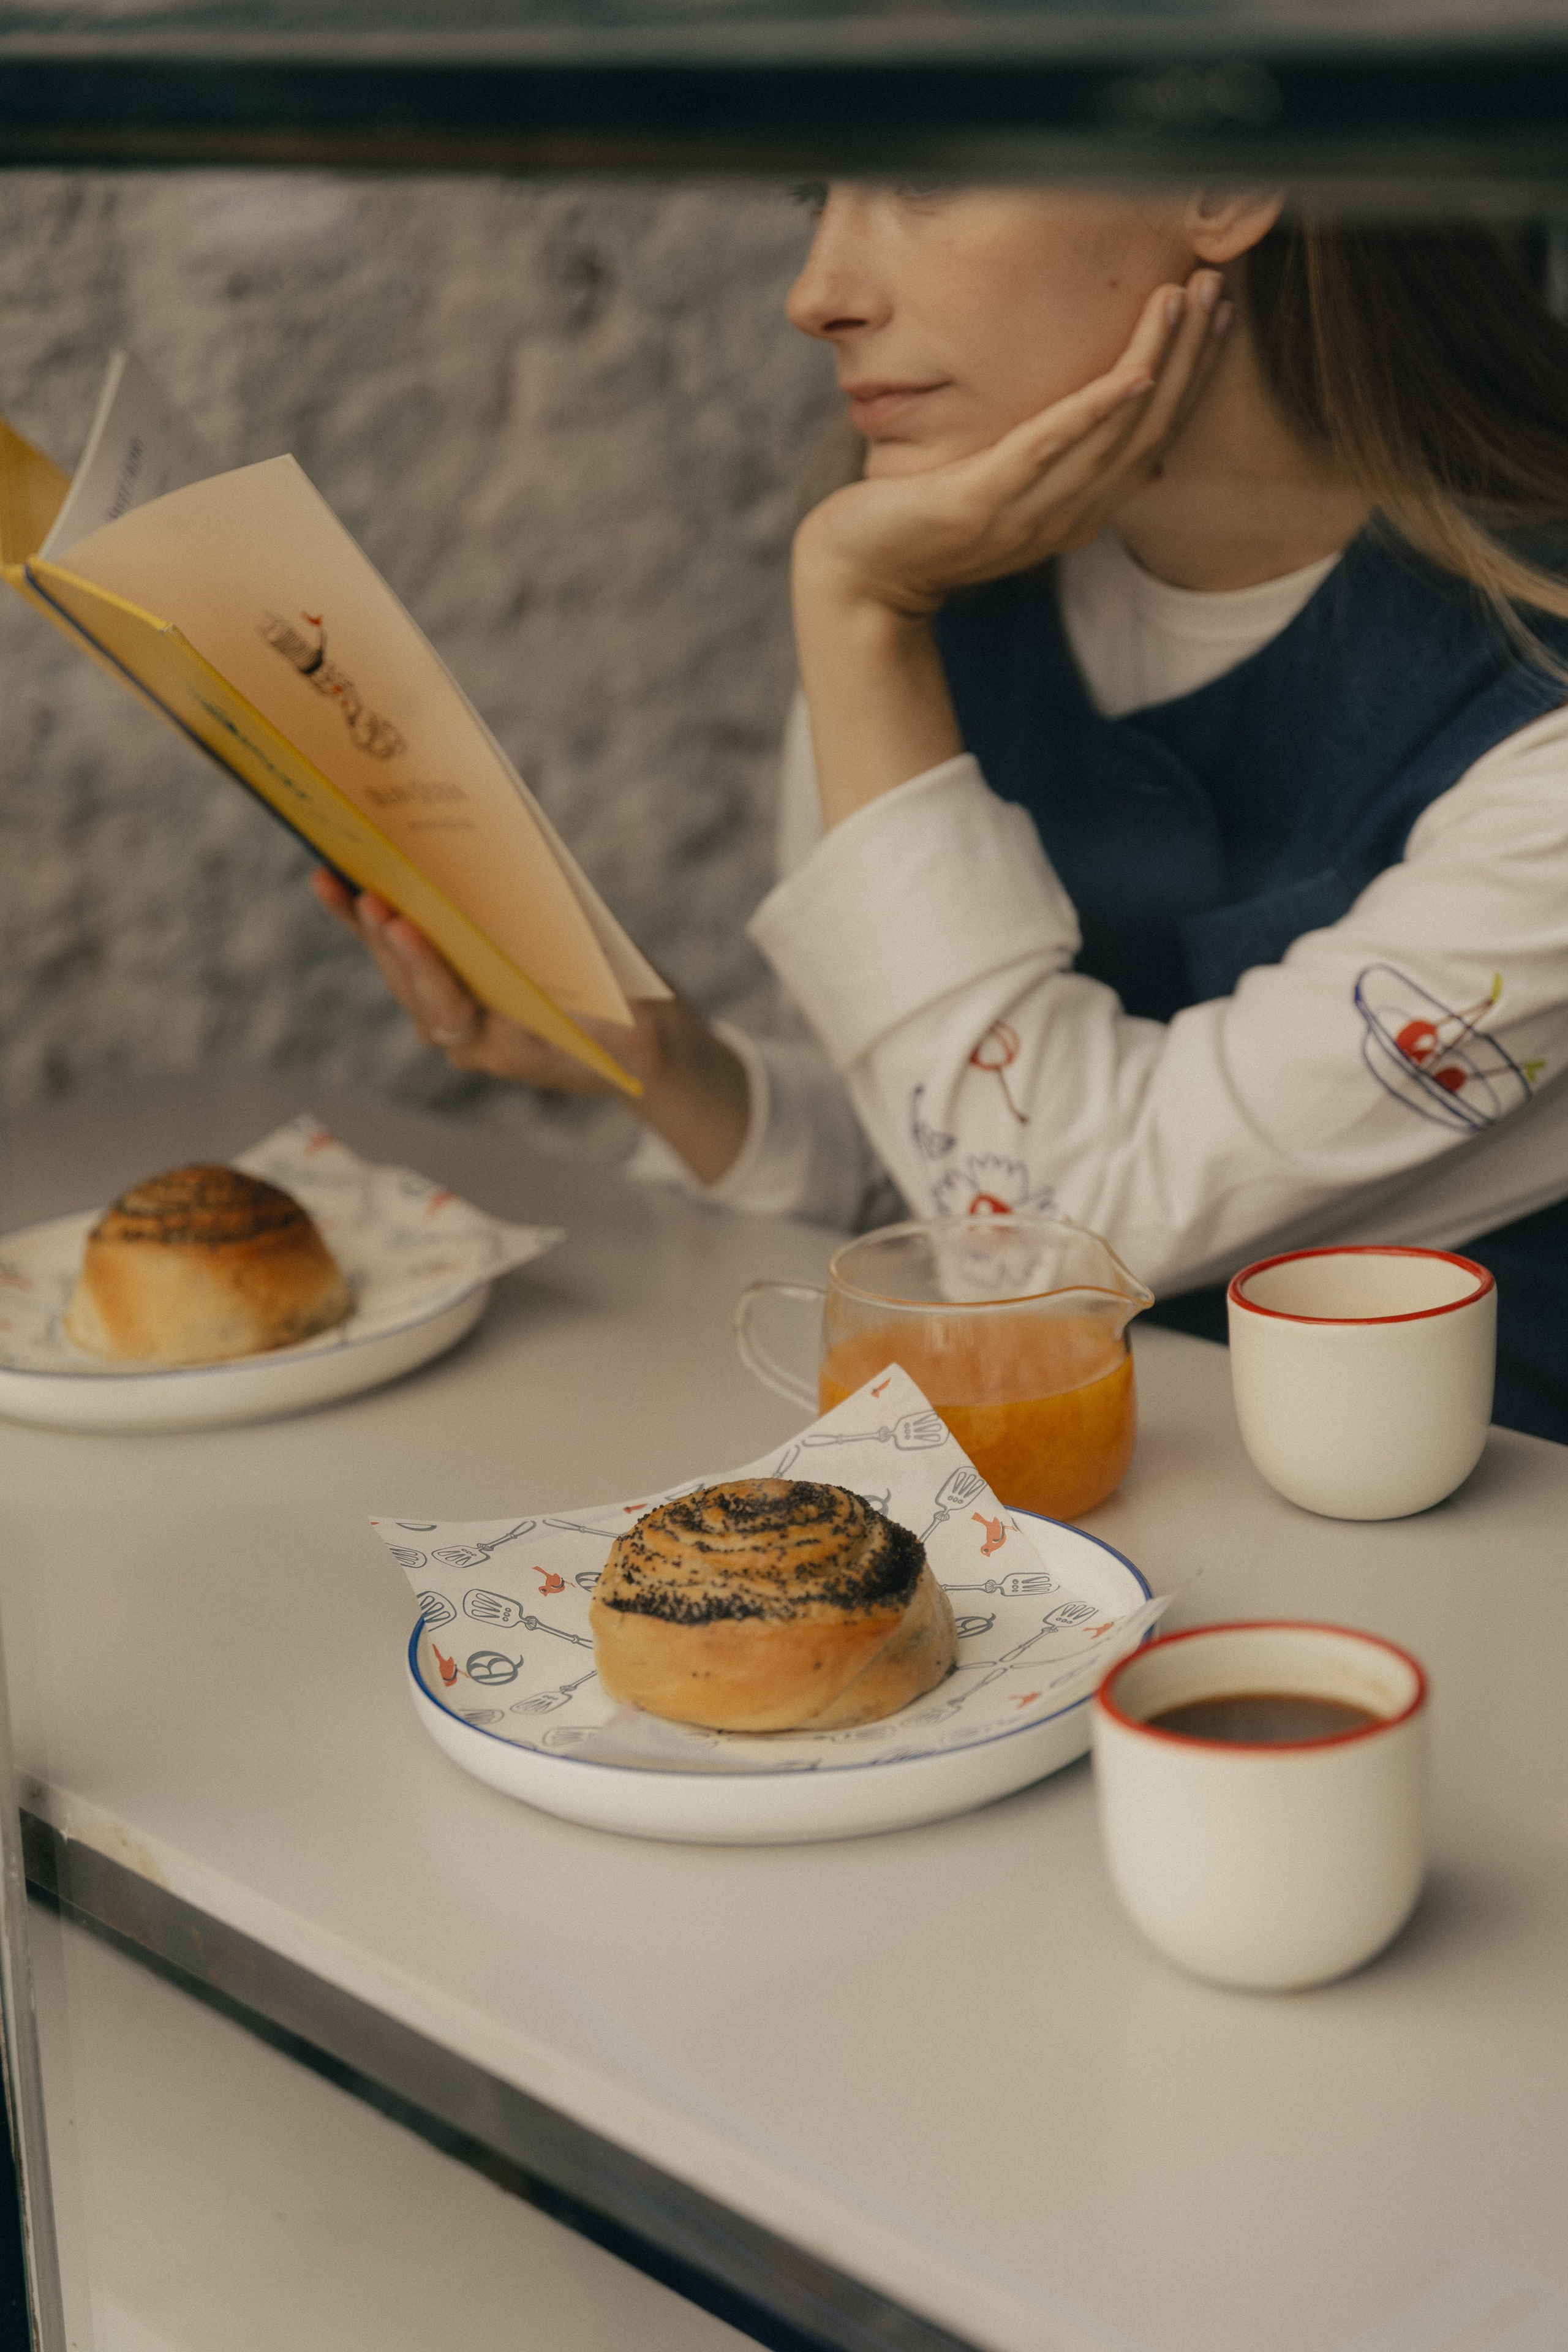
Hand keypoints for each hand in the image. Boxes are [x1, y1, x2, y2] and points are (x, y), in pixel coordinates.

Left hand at [312, 868, 654, 1089]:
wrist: (642, 1053)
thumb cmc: (639, 1035)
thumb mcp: (627, 1016)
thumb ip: (593, 992)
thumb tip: (559, 938)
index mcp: (503, 1047)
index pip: (449, 1010)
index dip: (426, 970)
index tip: (406, 928)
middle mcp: (470, 1035)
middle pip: (412, 986)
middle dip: (385, 939)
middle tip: (361, 892)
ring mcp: (463, 1010)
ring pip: (402, 969)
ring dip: (365, 926)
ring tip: (330, 878)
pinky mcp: (464, 983)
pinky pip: (414, 954)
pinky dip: (383, 922)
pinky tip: (348, 882)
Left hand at [794, 270, 1231, 619]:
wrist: (859, 578)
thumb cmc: (924, 521)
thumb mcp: (1005, 491)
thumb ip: (1061, 469)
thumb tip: (1132, 455)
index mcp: (1078, 510)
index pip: (1156, 435)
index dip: (1194, 373)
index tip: (1220, 310)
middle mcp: (1066, 515)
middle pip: (1149, 428)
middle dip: (1190, 354)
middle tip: (1216, 283)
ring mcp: (1026, 513)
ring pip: (1113, 433)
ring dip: (1156, 361)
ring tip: (1179, 298)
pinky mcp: (980, 503)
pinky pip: (1048, 450)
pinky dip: (1094, 412)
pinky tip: (1130, 373)